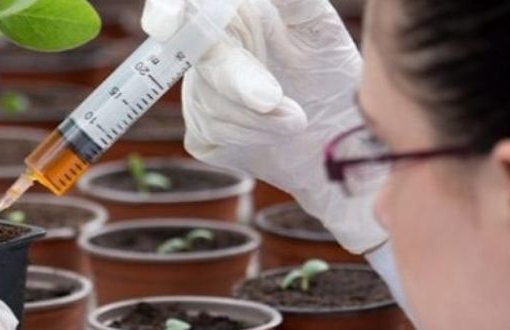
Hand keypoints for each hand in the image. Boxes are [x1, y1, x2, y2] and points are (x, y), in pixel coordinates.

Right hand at [143, 0, 386, 252]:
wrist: (341, 136)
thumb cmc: (330, 69)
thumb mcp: (314, 22)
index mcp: (229, 13)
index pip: (184, 6)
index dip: (168, 7)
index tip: (168, 23)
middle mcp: (207, 49)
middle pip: (203, 58)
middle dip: (237, 80)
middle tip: (272, 100)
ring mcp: (200, 92)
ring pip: (210, 101)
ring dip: (260, 117)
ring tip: (298, 118)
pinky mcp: (203, 133)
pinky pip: (214, 133)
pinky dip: (253, 136)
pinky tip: (277, 133)